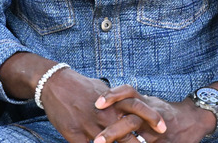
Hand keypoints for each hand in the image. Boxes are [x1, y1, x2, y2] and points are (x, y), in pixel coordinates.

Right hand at [39, 69, 165, 142]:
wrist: (54, 83)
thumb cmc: (78, 85)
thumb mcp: (101, 88)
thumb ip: (115, 98)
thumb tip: (125, 103)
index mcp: (113, 102)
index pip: (139, 109)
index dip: (153, 119)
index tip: (163, 129)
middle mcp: (105, 115)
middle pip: (129, 135)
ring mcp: (90, 126)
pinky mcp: (74, 134)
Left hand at [94, 86, 213, 142]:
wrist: (194, 118)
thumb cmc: (164, 109)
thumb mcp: (148, 101)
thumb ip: (129, 101)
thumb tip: (103, 104)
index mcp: (144, 101)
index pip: (128, 93)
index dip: (113, 96)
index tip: (97, 104)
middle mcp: (150, 114)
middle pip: (131, 121)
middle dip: (113, 132)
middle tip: (97, 141)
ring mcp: (157, 131)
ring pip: (139, 140)